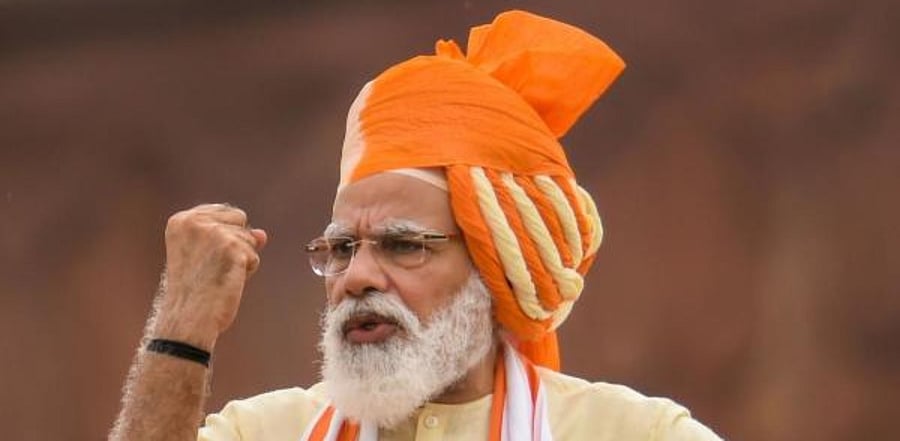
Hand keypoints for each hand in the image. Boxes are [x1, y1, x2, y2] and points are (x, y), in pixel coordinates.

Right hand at [154, 204, 267, 349]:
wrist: (188, 318)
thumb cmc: (194, 291)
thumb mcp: (206, 256)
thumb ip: (231, 236)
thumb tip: (262, 234)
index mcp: (181, 220)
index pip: (222, 211)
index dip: (224, 237)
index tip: (205, 258)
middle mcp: (195, 222)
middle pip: (239, 219)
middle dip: (236, 243)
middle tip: (212, 267)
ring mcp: (214, 233)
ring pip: (249, 239)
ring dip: (241, 260)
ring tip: (217, 276)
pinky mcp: (231, 247)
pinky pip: (254, 257)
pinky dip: (246, 272)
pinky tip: (227, 282)